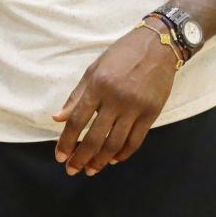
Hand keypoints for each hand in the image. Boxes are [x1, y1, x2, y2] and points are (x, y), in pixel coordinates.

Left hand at [52, 25, 177, 176]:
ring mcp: (135, 107)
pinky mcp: (152, 113)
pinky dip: (123, 153)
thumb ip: (76, 95)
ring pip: (115, 143)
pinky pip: (136, 140)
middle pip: (95, 136)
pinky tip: (112, 159)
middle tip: (72, 170)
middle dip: (81, 157)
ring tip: (90, 170)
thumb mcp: (94, 69)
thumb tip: (58, 118)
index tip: (60, 156)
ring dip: (100, 160)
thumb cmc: (121, 55)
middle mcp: (115, 98)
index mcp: (98, 85)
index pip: (78, 120)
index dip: (67, 141)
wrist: (157, 46)